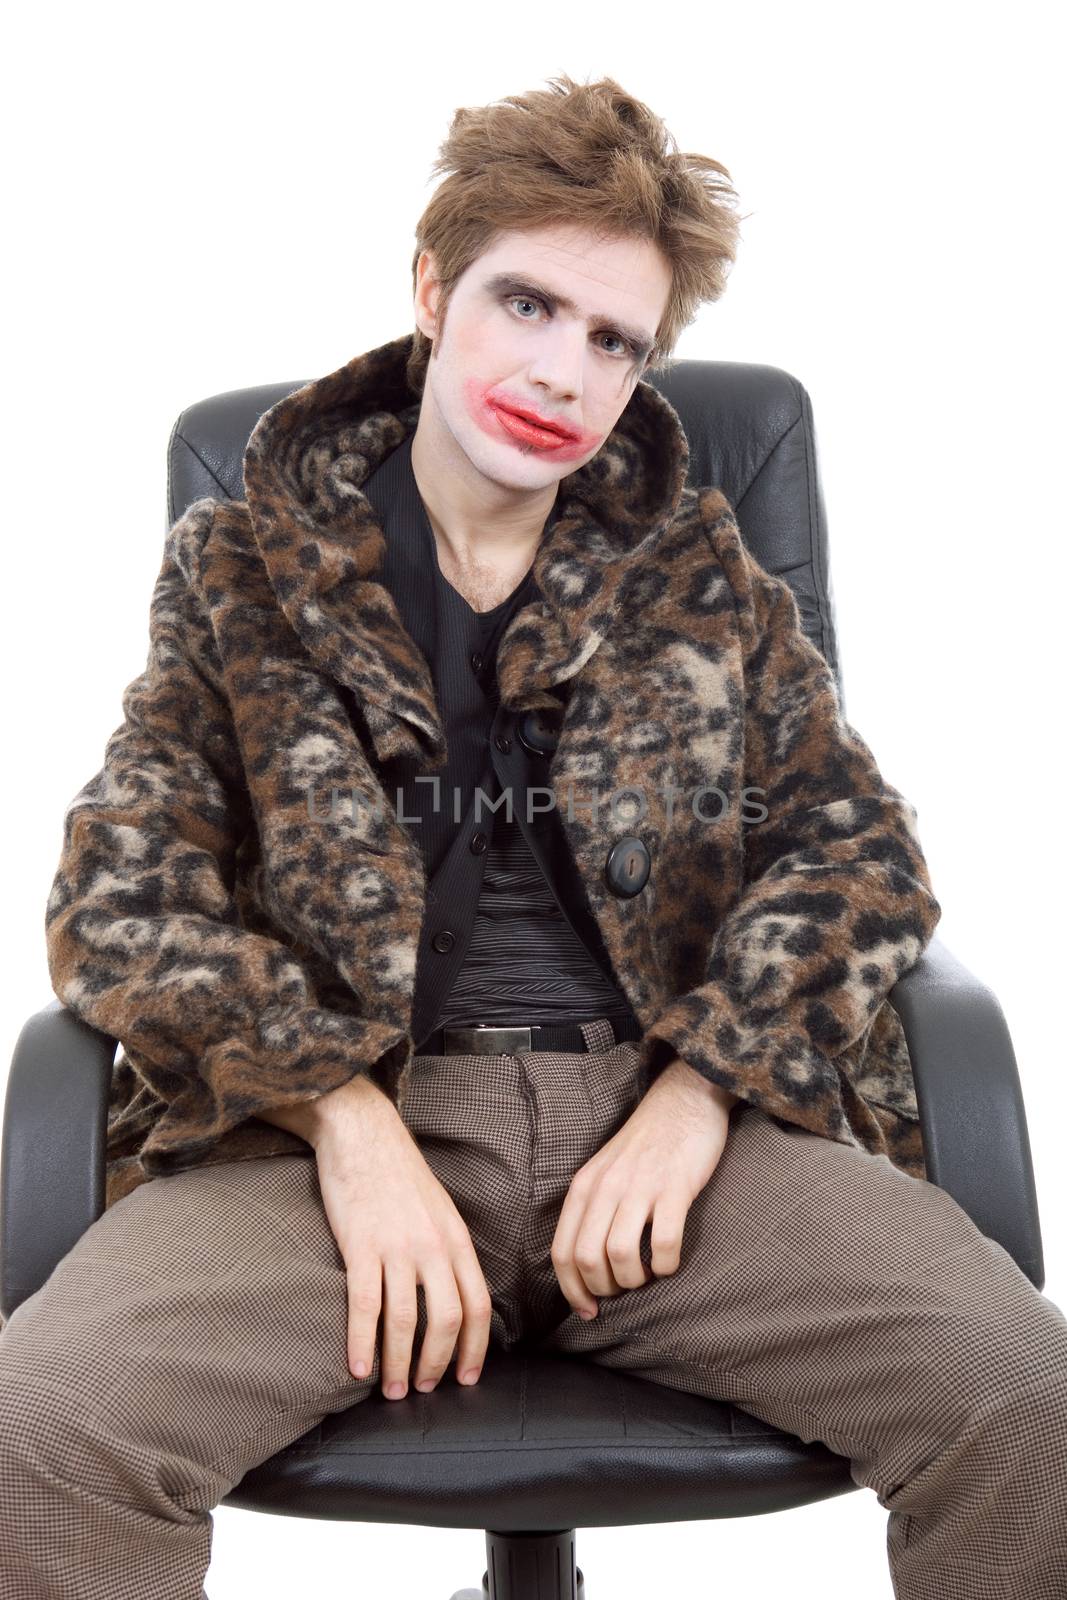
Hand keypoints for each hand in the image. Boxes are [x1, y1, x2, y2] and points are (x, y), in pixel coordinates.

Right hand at [311, 1082, 493, 1399]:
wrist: (363, 1133)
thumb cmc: (398, 1174)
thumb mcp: (440, 1209)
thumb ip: (448, 1250)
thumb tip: (455, 1293)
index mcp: (455, 1239)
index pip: (477, 1306)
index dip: (475, 1348)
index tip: (467, 1378)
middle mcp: (433, 1246)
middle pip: (447, 1320)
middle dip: (438, 1363)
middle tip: (425, 1390)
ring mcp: (397, 1247)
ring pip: (405, 1321)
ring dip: (400, 1364)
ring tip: (393, 1390)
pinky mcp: (361, 1246)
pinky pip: (364, 1306)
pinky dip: (362, 1343)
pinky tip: (358, 1368)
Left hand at [550, 1058, 735, 1317]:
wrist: (682, 1101)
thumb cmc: (645, 1145)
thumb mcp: (604, 1172)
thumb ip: (592, 1210)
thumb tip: (586, 1265)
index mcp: (584, 1187)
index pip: (563, 1253)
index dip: (572, 1291)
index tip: (589, 1311)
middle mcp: (605, 1188)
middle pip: (588, 1260)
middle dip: (604, 1289)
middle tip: (624, 1289)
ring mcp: (640, 1187)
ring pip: (620, 1256)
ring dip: (634, 1280)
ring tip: (647, 1275)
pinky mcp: (675, 1187)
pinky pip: (665, 1243)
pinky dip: (666, 1264)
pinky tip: (670, 1262)